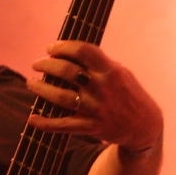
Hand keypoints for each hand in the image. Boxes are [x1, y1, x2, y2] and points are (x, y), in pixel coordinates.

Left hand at [25, 41, 162, 150]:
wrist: (144, 126)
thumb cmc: (127, 94)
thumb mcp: (119, 72)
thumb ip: (97, 63)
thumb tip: (66, 53)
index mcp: (110, 70)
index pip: (83, 51)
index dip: (63, 47)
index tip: (50, 48)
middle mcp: (102, 88)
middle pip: (67, 72)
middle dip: (46, 65)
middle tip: (37, 64)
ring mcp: (96, 108)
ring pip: (61, 97)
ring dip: (41, 89)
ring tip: (31, 83)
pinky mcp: (92, 127)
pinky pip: (63, 125)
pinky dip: (45, 123)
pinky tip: (32, 119)